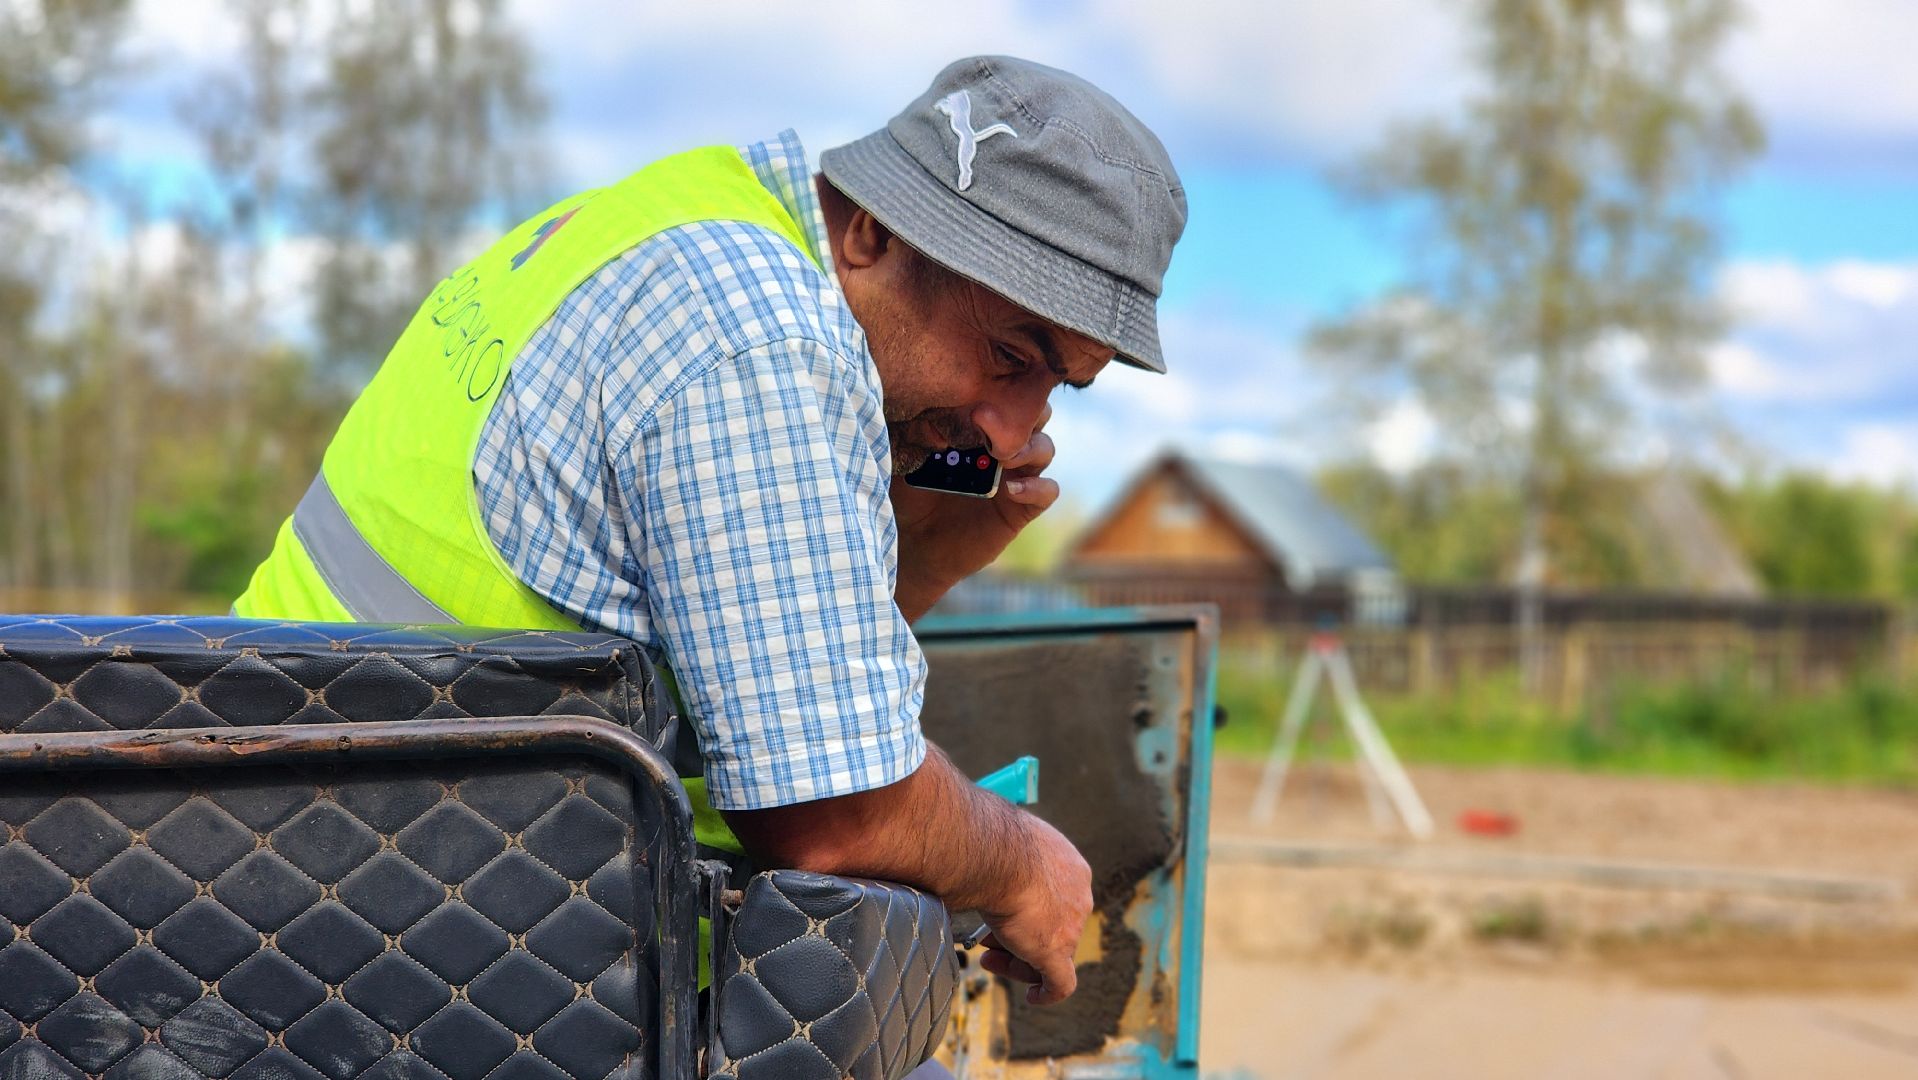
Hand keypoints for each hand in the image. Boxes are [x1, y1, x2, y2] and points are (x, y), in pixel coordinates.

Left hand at [891, 405, 1058, 618]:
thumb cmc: (908, 496)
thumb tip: (922, 400)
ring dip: (1029, 447)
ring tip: (1001, 458)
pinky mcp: (1022, 508)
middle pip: (1037, 414)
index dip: (1001, 390)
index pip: (1005, 397)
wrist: (914, 545)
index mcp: (980, 429)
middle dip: (1024, 411)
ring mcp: (1016, 476)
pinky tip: (1010, 490)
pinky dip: (1036, 487)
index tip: (974, 400)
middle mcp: (1002, 448)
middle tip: (991, 421)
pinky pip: (1048, 491)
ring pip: (1045, 448)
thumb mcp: (908, 458)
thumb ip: (919, 430)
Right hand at [976, 812, 1092, 1004]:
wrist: (995, 853)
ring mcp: (1070, 926)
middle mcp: (1078, 895)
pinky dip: (1048, 993)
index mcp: (1070, 866)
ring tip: (988, 959)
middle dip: (1018, 936)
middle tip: (989, 942)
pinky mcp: (1057, 952)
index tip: (1002, 915)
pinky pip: (1061, 983)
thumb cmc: (990, 841)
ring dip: (1019, 961)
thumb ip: (1002, 860)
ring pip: (1050, 954)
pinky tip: (1033, 997)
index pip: (1053, 900)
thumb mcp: (1004, 845)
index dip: (1026, 912)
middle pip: (1050, 927)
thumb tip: (977, 861)